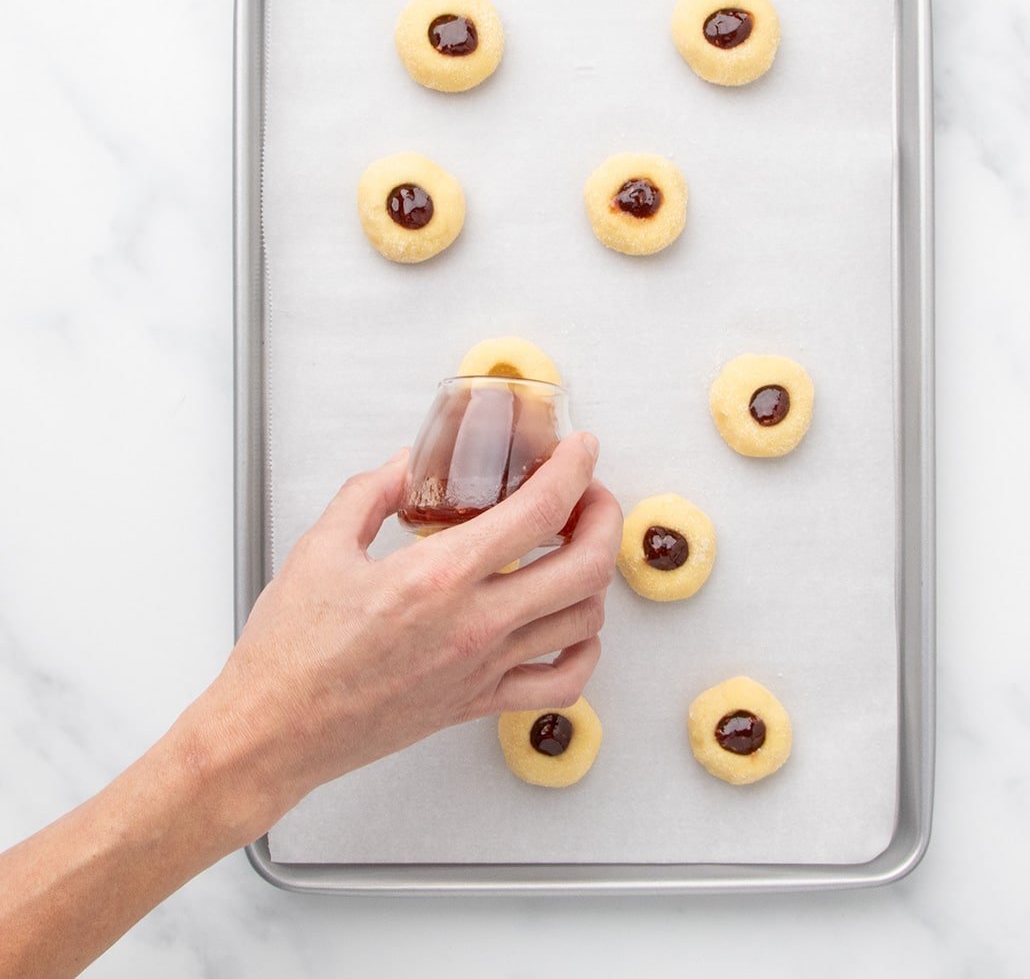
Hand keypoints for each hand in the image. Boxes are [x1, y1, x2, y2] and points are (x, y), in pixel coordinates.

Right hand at [178, 430, 620, 842]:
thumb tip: (408, 464)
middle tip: (589, 494)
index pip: (538, 512)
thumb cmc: (289, 651)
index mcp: (438, 576)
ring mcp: (483, 669)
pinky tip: (571, 626)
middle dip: (603, 518)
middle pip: (585, 567)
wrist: (272, 734)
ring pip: (583, 621)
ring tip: (576, 549)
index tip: (582, 449)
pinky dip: (584, 650)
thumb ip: (371, 492)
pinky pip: (562, 683)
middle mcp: (474, 624)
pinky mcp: (478, 704)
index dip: (573, 470)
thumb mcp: (321, 548)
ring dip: (595, 576)